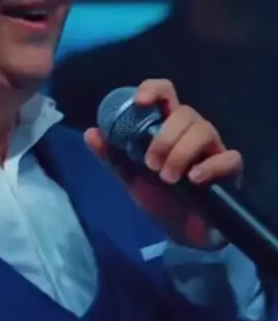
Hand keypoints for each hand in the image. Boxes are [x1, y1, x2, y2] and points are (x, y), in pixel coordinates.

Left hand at [85, 79, 242, 246]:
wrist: (180, 230)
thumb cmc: (159, 197)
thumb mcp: (130, 177)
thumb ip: (113, 156)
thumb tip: (91, 133)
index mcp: (169, 126)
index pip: (166, 93)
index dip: (154, 89)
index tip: (140, 102)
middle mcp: (192, 131)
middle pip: (185, 113)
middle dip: (164, 139)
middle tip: (151, 165)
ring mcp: (213, 148)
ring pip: (204, 130)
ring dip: (181, 153)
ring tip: (168, 178)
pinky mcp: (229, 168)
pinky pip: (229, 157)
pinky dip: (210, 166)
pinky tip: (194, 179)